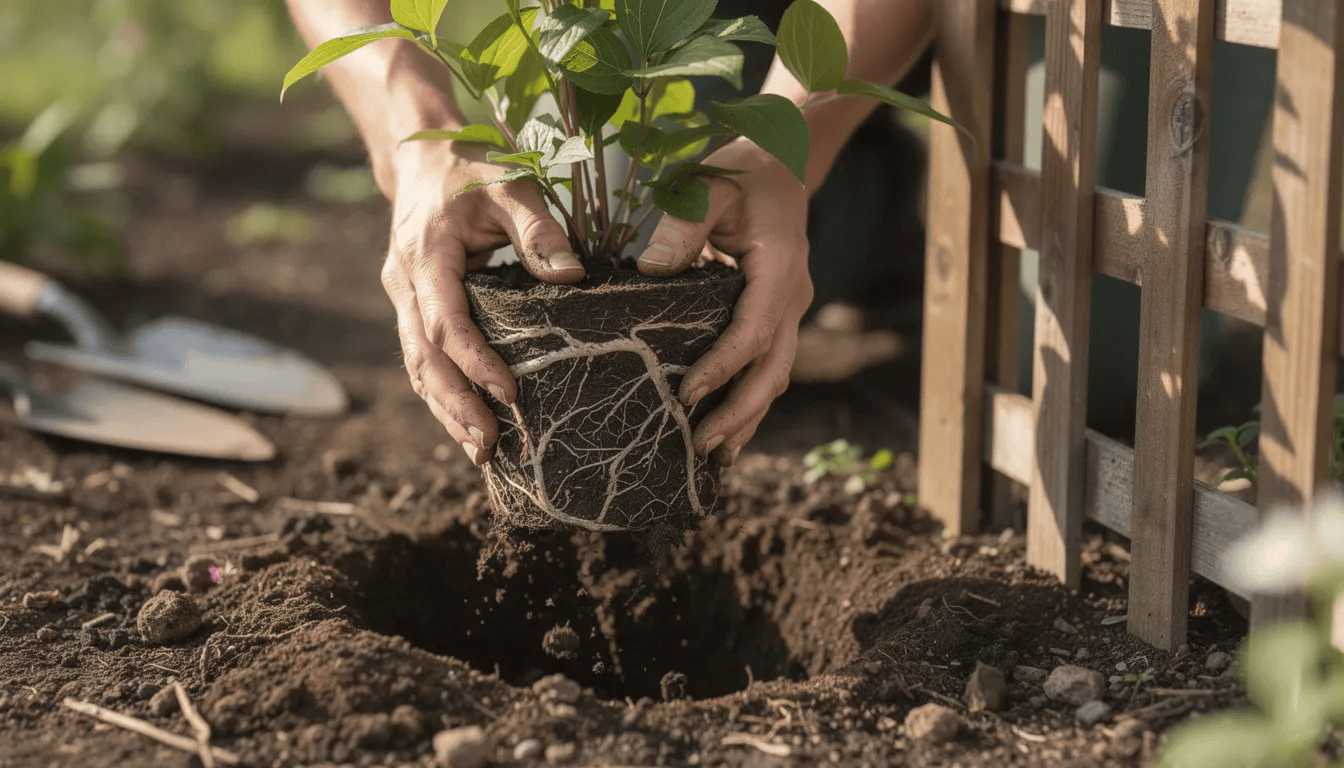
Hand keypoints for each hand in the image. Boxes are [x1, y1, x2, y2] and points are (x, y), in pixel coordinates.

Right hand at [380, 138, 583, 465]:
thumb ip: (538, 228)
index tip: (509, 392)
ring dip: (445, 410)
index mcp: (427, 253)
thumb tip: (573, 274)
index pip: (445, 321)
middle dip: (454, 404)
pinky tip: (466, 423)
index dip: (474, 361)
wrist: (422, 153)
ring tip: (480, 452)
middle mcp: (405, 281)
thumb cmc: (473, 166)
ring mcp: (403, 295)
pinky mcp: (412, 304)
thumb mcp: (510, 184)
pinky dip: (442, 393)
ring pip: (416, 364)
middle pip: (422, 356)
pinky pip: (421, 357)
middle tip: (489, 445)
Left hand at [635, 139, 813, 466]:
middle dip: (739, 413)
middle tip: (700, 446)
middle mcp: (792, 297)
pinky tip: (727, 433)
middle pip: (773, 370)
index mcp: (779, 267)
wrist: (783, 163)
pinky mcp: (777, 316)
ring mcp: (789, 310)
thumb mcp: (709, 183)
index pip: (753, 331)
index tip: (688, 392)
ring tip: (713, 458)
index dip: (723, 366)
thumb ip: (683, 223)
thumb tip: (650, 271)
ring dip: (748, 418)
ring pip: (775, 377)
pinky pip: (767, 367)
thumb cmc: (741, 170)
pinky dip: (750, 402)